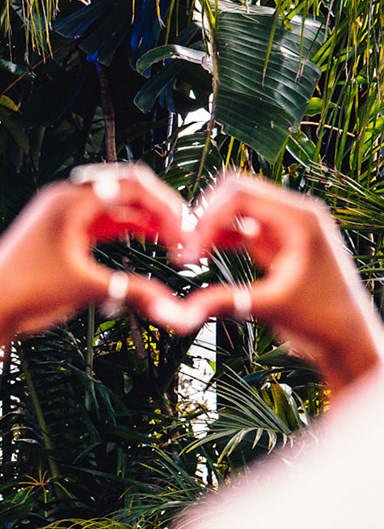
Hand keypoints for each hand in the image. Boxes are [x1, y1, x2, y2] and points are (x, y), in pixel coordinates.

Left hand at [0, 164, 191, 433]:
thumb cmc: (25, 295)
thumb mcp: (85, 289)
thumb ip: (134, 292)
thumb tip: (176, 310)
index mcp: (68, 200)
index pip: (132, 185)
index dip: (166, 206)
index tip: (188, 230)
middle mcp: (61, 200)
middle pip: (124, 189)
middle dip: (158, 209)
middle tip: (185, 232)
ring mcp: (56, 216)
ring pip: (112, 207)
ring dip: (143, 220)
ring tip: (173, 240)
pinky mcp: (54, 234)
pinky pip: (98, 223)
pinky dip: (123, 230)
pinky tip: (145, 242)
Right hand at [170, 172, 383, 398]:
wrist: (344, 336)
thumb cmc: (321, 320)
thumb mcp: (271, 308)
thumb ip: (227, 302)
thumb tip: (183, 312)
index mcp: (300, 219)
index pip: (240, 195)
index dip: (207, 219)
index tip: (188, 254)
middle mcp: (294, 215)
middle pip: (236, 192)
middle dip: (204, 217)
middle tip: (184, 251)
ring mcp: (285, 227)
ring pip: (235, 207)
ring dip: (208, 226)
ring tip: (188, 255)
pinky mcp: (277, 243)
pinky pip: (240, 227)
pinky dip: (218, 237)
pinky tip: (201, 256)